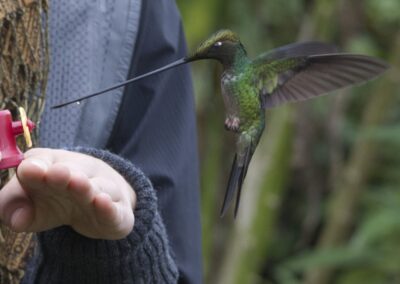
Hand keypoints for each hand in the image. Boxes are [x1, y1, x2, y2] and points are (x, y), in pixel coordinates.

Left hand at [0, 148, 135, 239]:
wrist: (104, 203)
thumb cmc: (60, 199)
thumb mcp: (33, 204)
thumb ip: (14, 206)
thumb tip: (16, 219)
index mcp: (54, 166)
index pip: (43, 160)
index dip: (36, 166)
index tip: (28, 170)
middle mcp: (81, 174)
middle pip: (73, 171)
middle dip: (64, 173)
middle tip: (56, 172)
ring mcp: (104, 193)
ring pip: (97, 188)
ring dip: (86, 187)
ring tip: (78, 184)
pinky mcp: (119, 214)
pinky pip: (116, 210)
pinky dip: (110, 207)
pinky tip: (103, 203)